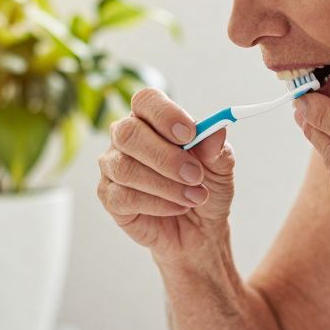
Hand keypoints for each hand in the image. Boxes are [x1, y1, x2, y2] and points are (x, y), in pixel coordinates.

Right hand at [97, 88, 235, 258]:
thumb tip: (217, 130)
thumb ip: (216, 149)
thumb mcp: (220, 168)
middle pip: (128, 133)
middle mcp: (125, 138)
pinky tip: (177, 207)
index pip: (146, 100)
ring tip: (194, 197)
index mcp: (151, 119)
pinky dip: (157, 204)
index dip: (165, 114)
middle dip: (165, 156)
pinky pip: (124, 197)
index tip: (190, 134)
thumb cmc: (204, 187)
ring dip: (166, 185)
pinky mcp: (109, 197)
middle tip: (195, 175)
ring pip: (125, 168)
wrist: (199, 229)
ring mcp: (113, 166)